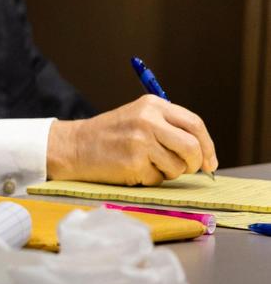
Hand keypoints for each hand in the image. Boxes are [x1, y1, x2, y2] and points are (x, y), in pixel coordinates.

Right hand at [47, 95, 217, 185]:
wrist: (74, 146)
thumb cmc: (110, 135)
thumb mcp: (139, 117)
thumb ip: (169, 127)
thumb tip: (204, 155)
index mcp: (152, 105)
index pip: (195, 124)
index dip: (207, 146)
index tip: (209, 162)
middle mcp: (148, 120)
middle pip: (192, 147)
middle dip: (194, 163)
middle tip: (186, 169)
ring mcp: (141, 141)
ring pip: (177, 167)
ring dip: (168, 172)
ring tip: (147, 164)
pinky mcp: (133, 162)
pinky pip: (158, 179)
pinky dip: (149, 179)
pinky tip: (132, 169)